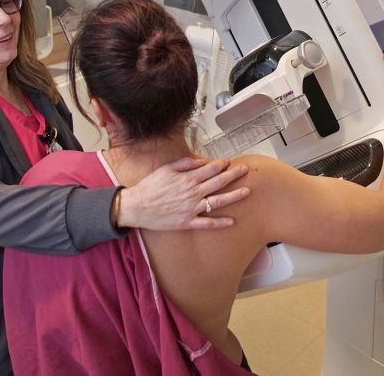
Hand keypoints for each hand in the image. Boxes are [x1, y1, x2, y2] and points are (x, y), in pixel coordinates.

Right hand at [117, 157, 249, 229]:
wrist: (136, 207)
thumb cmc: (150, 187)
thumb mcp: (166, 169)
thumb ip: (185, 164)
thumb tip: (202, 161)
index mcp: (187, 178)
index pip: (210, 169)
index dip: (222, 164)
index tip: (229, 162)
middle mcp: (192, 193)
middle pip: (218, 182)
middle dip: (233, 175)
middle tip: (245, 170)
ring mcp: (191, 208)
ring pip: (217, 201)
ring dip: (233, 196)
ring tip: (247, 192)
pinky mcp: (187, 222)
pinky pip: (207, 223)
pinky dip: (220, 223)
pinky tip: (232, 221)